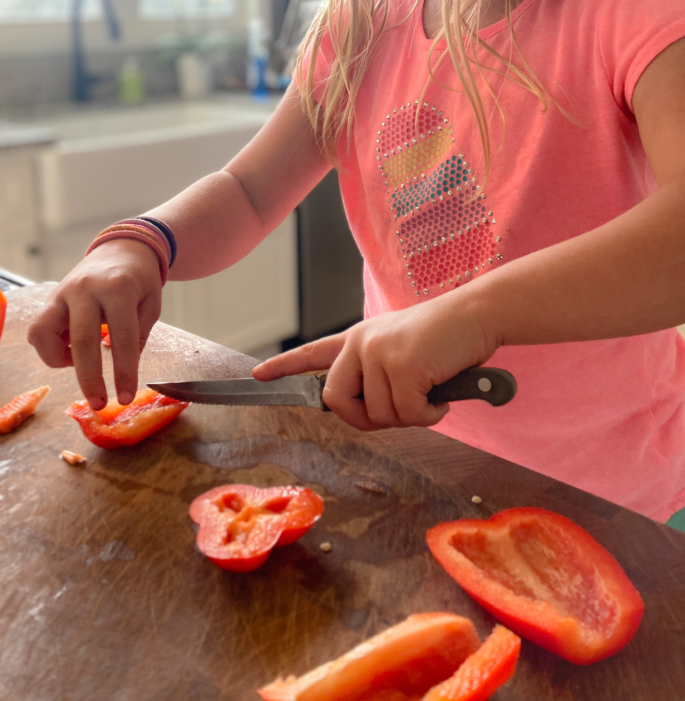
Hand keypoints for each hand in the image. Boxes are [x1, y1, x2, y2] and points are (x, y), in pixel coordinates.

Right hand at [27, 239, 162, 409]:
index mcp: (118, 288)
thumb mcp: (151, 304)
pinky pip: (37, 331)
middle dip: (90, 378)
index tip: (126, 397)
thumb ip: (138, 335)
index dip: (124, 370)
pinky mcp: (49, 299)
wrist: (120, 249)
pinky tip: (71, 349)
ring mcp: (62, 293)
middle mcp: (86, 289)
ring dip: (59, 360)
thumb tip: (124, 369)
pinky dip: (50, 349)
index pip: (122, 336)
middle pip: (82, 340)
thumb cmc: (139, 281)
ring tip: (79, 364)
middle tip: (98, 403)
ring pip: (44, 333)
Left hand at [252, 293, 494, 430]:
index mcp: (358, 339)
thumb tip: (367, 409)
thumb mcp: (401, 350)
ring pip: (379, 414)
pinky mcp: (403, 366)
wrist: (476, 315)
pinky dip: (430, 415)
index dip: (284, 367)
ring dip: (411, 415)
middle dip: (365, 419)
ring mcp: (379, 354)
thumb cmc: (445, 338)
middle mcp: (361, 344)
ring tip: (431, 391)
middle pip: (338, 402)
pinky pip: (409, 414)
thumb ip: (377, 372)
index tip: (258, 374)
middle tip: (399, 412)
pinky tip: (442, 394)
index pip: (313, 353)